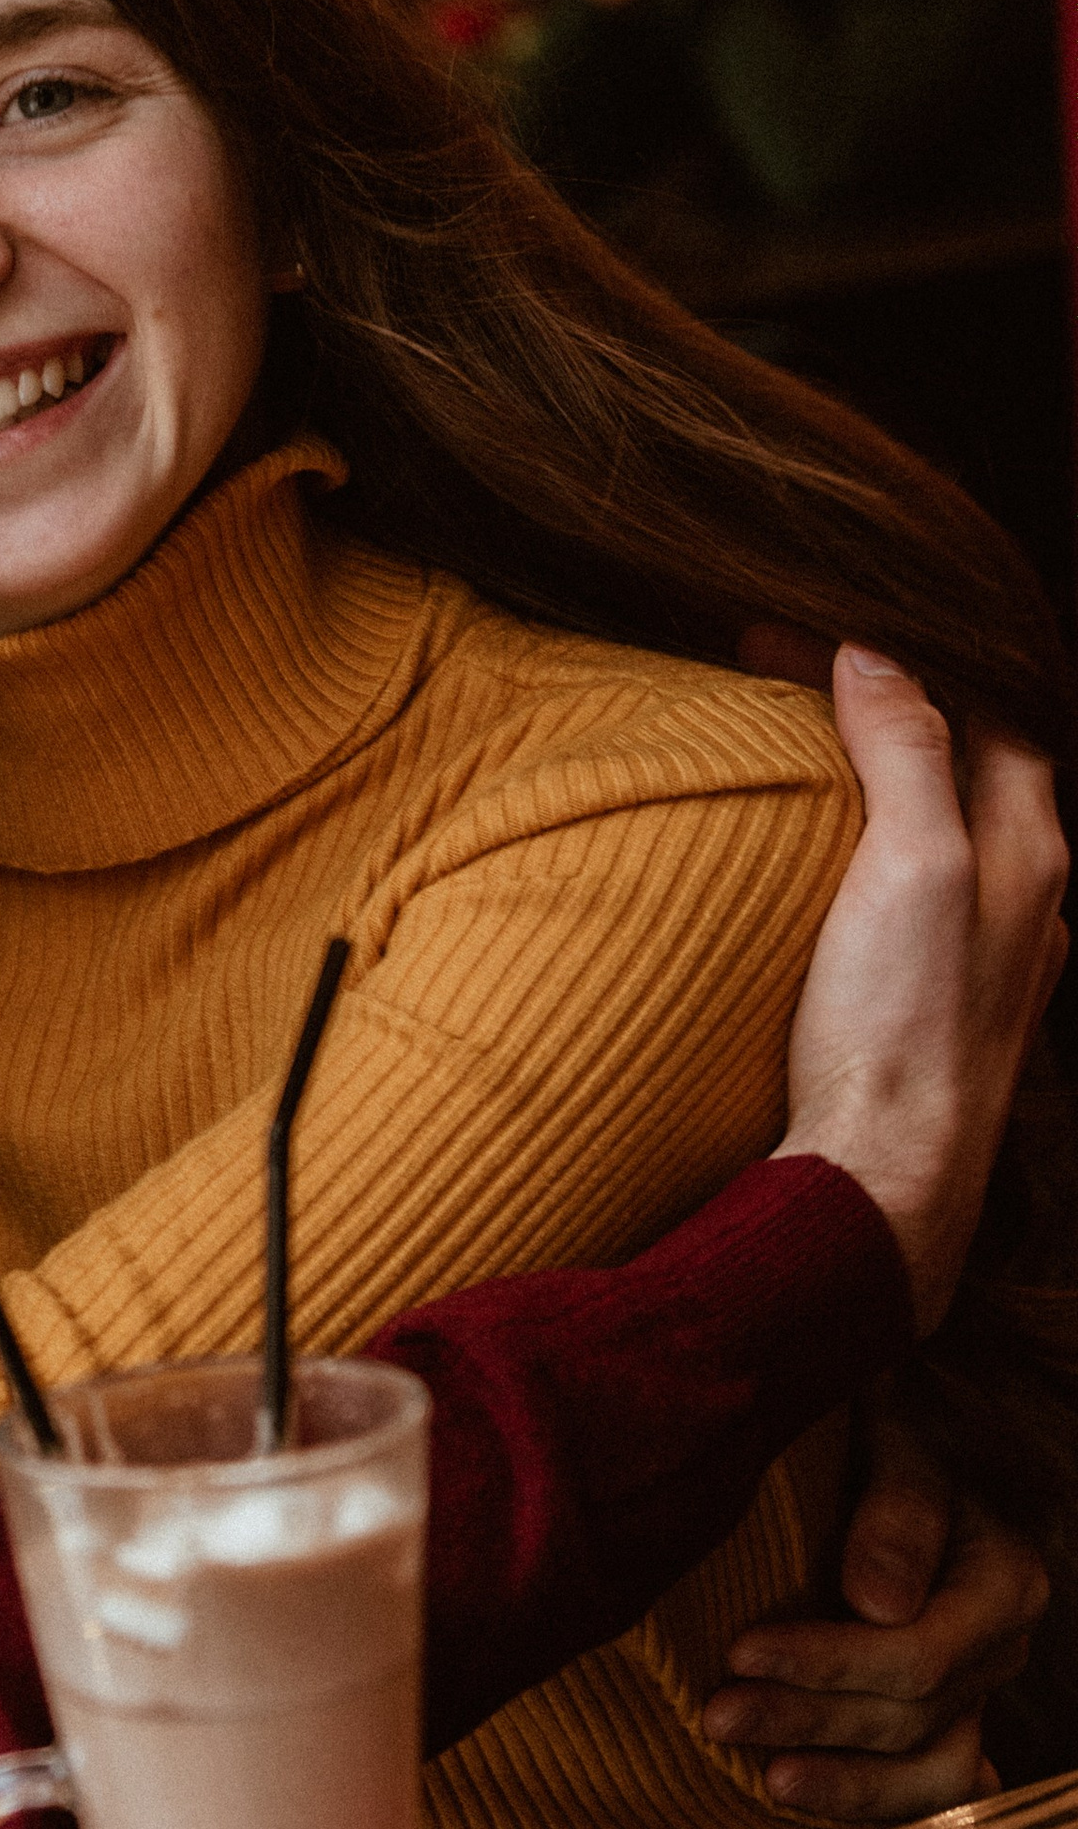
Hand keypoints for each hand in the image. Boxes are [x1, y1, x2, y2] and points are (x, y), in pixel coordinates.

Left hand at [703, 1414, 1045, 1818]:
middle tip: (717, 1716)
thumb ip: (897, 1515)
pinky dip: (878, 1800)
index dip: (828, 1665)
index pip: (918, 1655)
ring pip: (928, 1767)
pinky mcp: (943, 1712)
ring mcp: (977, 1688)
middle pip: (911, 1715)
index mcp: (1005, 1583)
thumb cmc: (891, 1429)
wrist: (900, 1439)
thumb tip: (878, 1605)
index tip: (739, 1652)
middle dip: (810, 1719)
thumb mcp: (899, 1442)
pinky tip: (829, 1812)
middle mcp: (1000, 1647)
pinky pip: (928, 1781)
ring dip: (845, 1782)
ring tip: (766, 1782)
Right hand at [769, 647, 1067, 1330]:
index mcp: (1030, 853)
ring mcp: (985, 962)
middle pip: (974, 771)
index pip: (986, 711)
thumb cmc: (900, 1033)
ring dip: (887, 792)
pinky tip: (823, 881)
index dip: (902, 662)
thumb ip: (906, 753)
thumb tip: (875, 656)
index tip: (799, 642)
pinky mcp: (935, 1011)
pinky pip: (917, 906)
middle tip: (798, 686)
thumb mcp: (909, 866)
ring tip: (805, 766)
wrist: (880, 1185)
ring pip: (950, 840)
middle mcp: (1025, 902)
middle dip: (896, 718)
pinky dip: (874, 863)